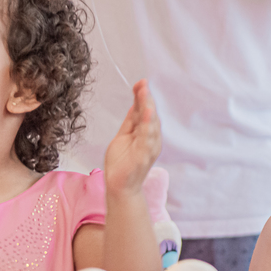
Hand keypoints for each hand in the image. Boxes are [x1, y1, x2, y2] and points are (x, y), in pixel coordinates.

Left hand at [104, 80, 161, 196]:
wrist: (119, 187)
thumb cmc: (121, 163)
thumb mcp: (123, 136)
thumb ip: (130, 122)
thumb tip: (135, 105)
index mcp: (146, 134)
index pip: (144, 112)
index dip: (142, 97)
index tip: (140, 83)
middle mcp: (151, 139)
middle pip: (149, 116)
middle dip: (146, 99)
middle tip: (143, 84)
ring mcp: (149, 148)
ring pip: (150, 125)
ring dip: (148, 109)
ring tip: (145, 95)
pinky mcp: (144, 156)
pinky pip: (147, 138)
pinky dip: (147, 125)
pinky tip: (147, 114)